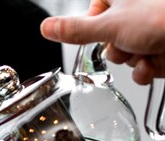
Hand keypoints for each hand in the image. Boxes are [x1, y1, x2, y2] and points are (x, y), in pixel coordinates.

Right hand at [40, 0, 164, 83]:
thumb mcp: (109, 25)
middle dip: (116, 48)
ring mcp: (151, 31)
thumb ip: (75, 30)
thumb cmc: (163, 18)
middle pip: (109, 36)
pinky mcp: (162, 50)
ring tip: (145, 52)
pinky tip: (153, 64)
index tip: (101, 31)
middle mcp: (138, 11)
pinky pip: (142, 66)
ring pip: (126, 53)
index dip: (95, 25)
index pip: (95, 10)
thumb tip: (46, 28)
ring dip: (132, 60)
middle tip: (126, 43)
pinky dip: (145, 70)